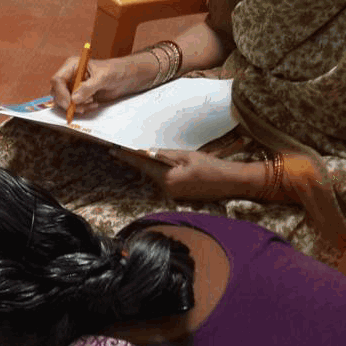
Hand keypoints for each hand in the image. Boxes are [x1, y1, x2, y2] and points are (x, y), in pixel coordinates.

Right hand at [49, 55, 149, 117]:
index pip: (57, 80)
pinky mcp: (78, 96)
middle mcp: (69, 76)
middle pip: (56, 92)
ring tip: (91, 103)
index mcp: (72, 66)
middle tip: (81, 107)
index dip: (61, 93)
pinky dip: (81, 108)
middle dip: (67, 102)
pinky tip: (93, 104)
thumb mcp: (103, 77)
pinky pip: (72, 106)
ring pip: (63, 101)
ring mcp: (73, 86)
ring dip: (75, 107)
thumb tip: (74, 99)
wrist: (126, 77)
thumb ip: (88, 87)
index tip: (70, 104)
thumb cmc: (116, 71)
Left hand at [112, 148, 258, 201]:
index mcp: (168, 179)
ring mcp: (173, 194)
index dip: (127, 157)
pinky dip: (163, 172)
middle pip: (149, 171)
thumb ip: (166, 154)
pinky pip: (167, 181)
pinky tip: (164, 164)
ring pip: (158, 176)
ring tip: (143, 154)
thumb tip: (149, 152)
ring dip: (152, 166)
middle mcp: (167, 189)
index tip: (113, 151)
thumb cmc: (212, 167)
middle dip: (139, 160)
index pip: (142, 165)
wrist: (232, 183)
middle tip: (123, 150)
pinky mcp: (180, 196)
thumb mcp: (187, 156)